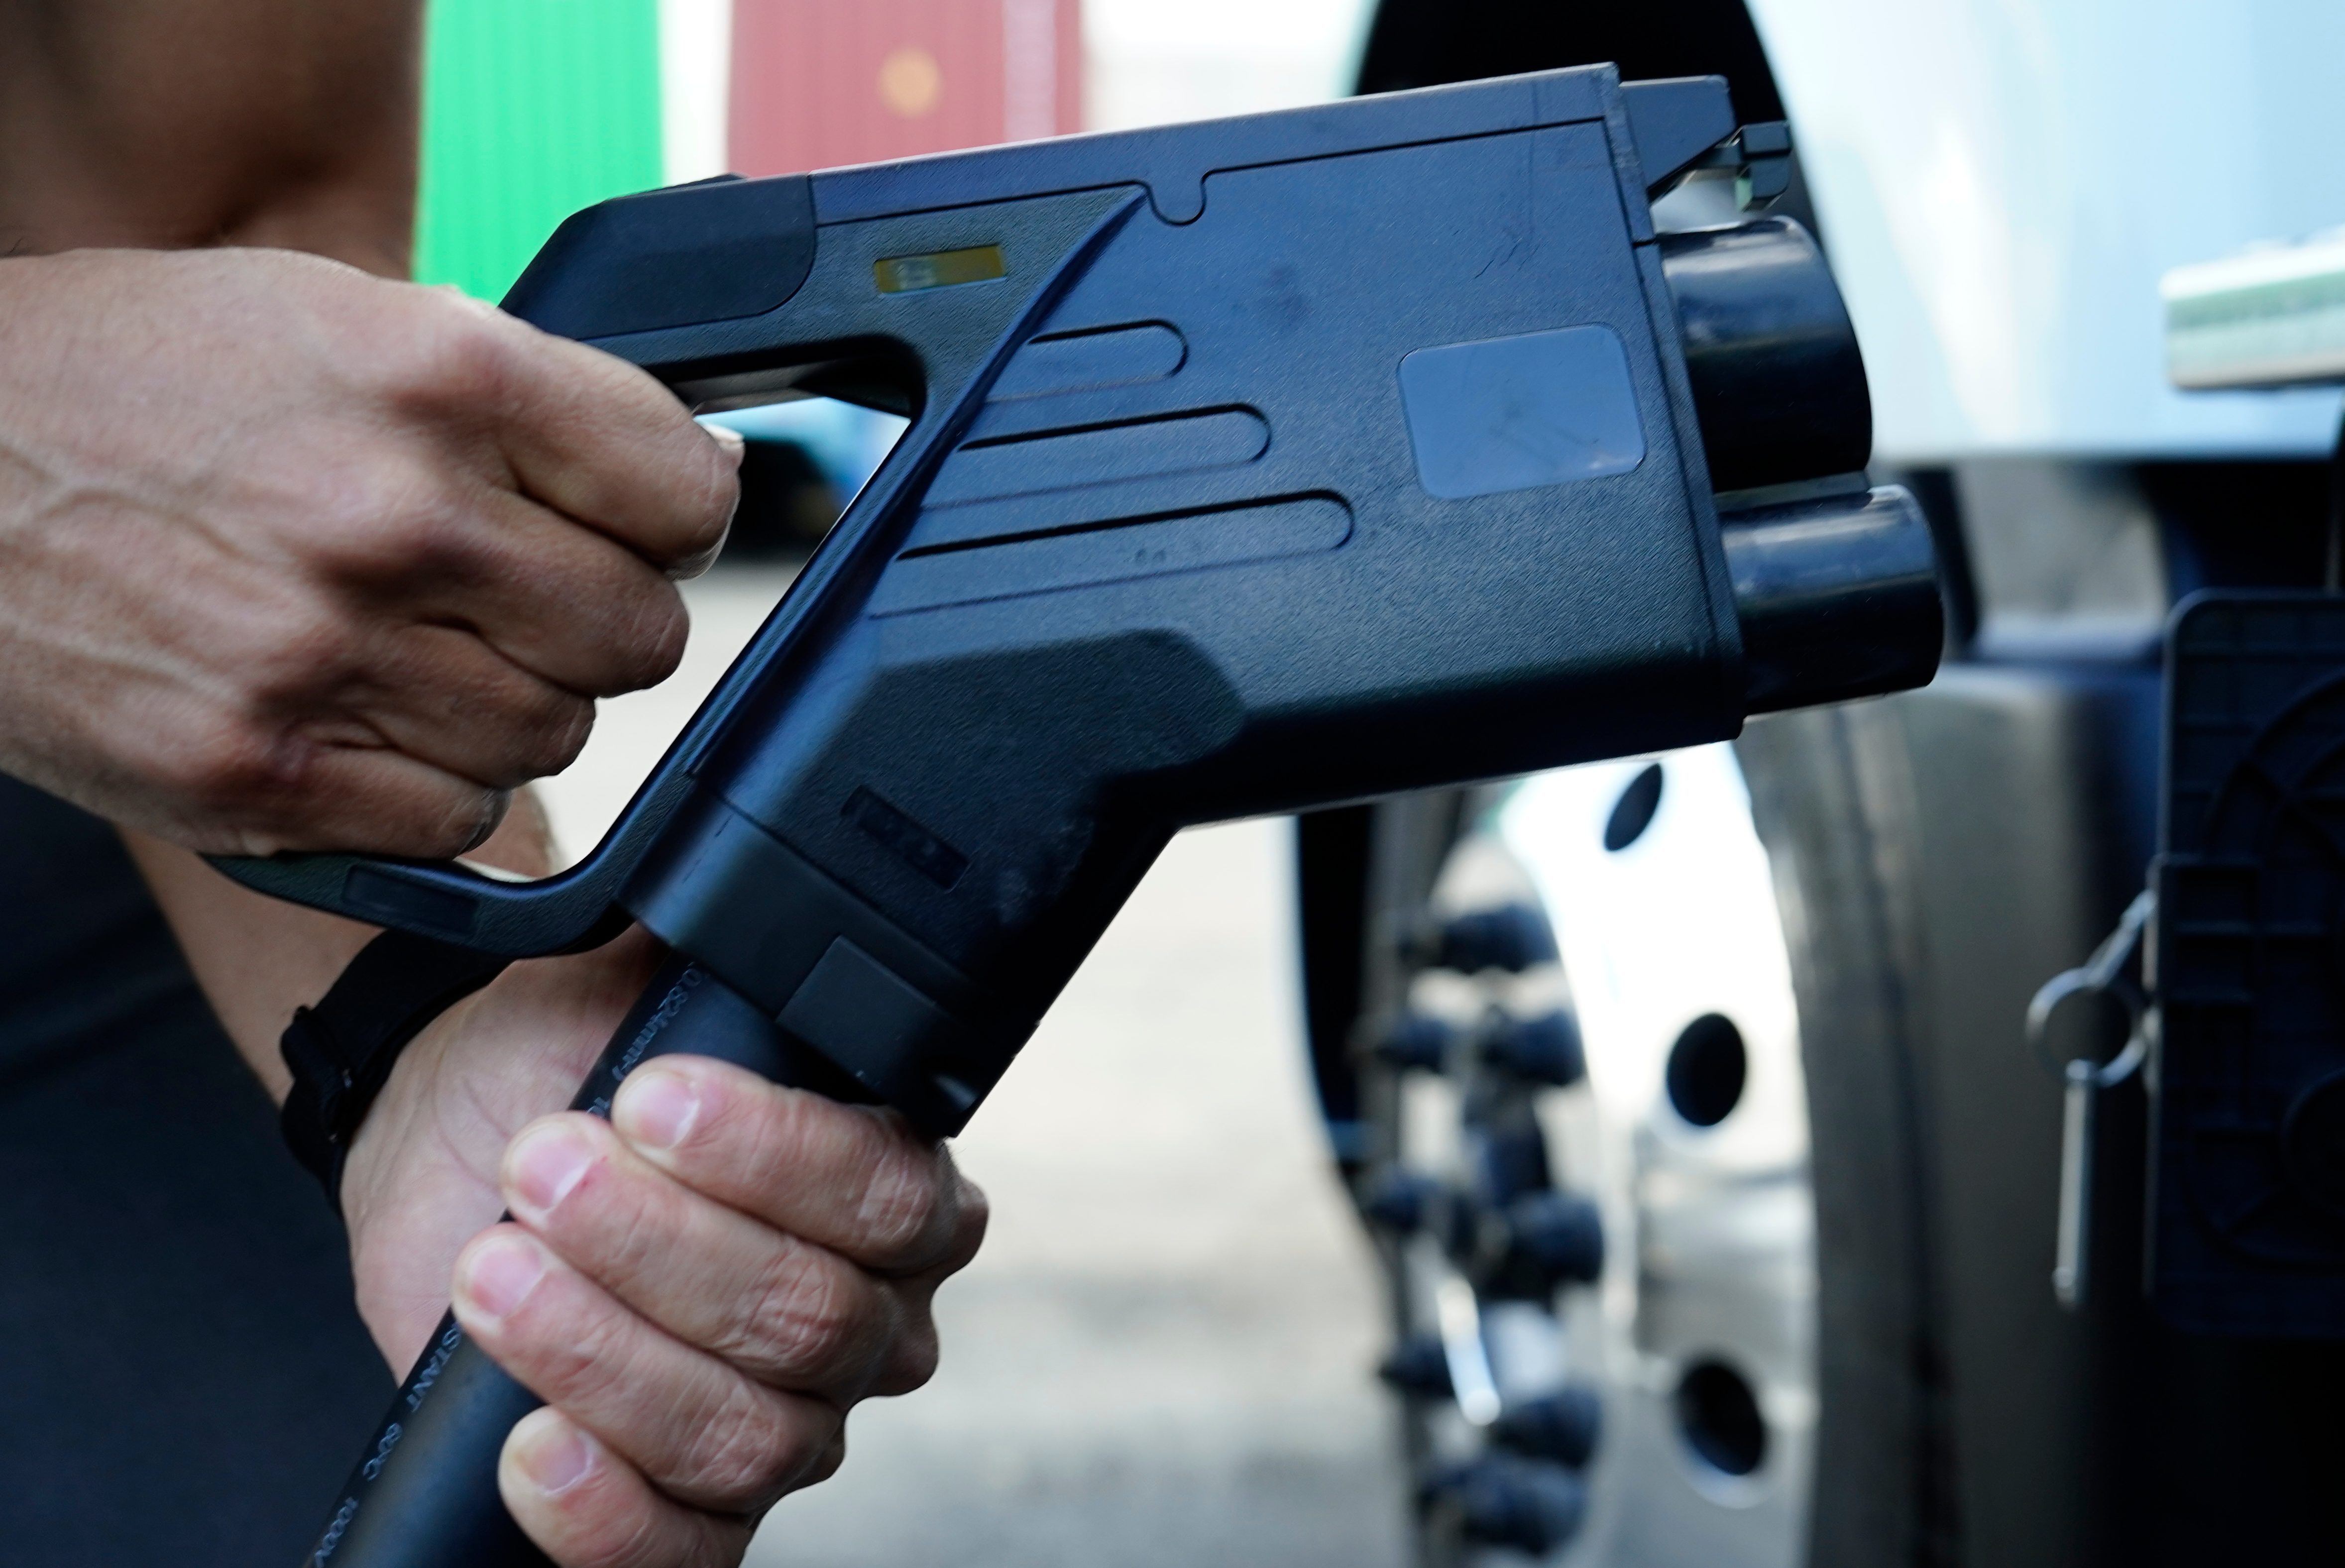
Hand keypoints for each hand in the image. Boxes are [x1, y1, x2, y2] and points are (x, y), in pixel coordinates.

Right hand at [0, 247, 740, 856]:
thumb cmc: (149, 380)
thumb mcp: (346, 320)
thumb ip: (530, 399)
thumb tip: (701, 482)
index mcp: (438, 375)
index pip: (685, 494)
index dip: (679, 517)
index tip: (645, 523)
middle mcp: (392, 516)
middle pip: (640, 634)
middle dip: (603, 618)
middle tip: (526, 593)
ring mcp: (321, 654)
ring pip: (554, 736)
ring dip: (514, 702)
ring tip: (419, 645)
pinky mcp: (258, 771)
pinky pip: (457, 819)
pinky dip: (436, 782)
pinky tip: (367, 713)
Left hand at [341, 931, 986, 1567]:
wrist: (452, 1130)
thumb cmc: (565, 1056)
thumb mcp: (644, 982)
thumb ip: (727, 955)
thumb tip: (759, 894)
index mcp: (892, 1182)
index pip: (892, 1197)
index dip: (776, 1158)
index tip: (649, 1095)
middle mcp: (867, 1315)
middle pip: (813, 1320)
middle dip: (659, 1245)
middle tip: (541, 1169)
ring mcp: (786, 1422)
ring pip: (747, 1434)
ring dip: (606, 1351)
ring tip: (497, 1270)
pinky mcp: (684, 1507)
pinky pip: (687, 1554)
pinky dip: (608, 1513)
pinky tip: (533, 1447)